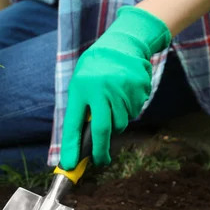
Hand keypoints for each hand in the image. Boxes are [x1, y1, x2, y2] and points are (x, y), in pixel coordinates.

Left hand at [60, 6, 171, 169]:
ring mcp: (122, 91)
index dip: (71, 147)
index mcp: (81, 90)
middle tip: (100, 161)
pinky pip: (133, 113)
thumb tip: (81, 141)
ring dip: (115, 126)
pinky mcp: (139, 90)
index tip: (70, 165)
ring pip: (120, 124)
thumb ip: (81, 110)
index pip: (73, 124)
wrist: (122, 44)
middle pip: (101, 131)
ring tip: (111, 108)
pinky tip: (123, 96)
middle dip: (99, 150)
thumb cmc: (95, 68)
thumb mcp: (80, 84)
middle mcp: (101, 91)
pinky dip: (127, 112)